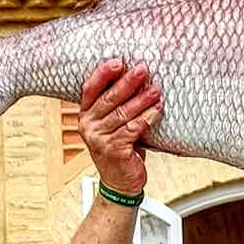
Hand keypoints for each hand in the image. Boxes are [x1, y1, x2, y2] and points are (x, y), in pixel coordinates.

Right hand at [78, 60, 161, 195]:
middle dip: (127, 83)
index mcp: (86, 115)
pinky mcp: (114, 150)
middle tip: (143, 69)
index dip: (102, 74)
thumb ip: (117, 106)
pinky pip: (133, 129)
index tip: (118, 61)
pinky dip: (147, 118)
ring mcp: (99, 139)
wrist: (120, 182)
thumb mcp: (113, 125)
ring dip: (141, 100)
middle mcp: (89, 126)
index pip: (90, 89)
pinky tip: (157, 109)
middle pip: (108, 99)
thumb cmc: (121, 147)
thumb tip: (137, 77)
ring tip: (156, 89)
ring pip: (122, 114)